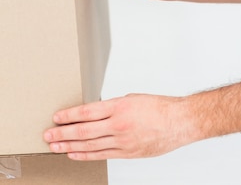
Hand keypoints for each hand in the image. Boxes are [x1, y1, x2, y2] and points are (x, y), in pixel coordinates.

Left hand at [44, 93, 194, 159]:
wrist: (179, 122)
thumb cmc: (160, 107)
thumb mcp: (133, 98)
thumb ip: (113, 106)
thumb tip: (97, 112)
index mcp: (119, 106)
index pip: (86, 112)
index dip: (69, 116)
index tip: (57, 117)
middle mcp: (118, 125)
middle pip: (83, 131)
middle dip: (63, 133)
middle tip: (49, 135)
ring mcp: (122, 141)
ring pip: (89, 145)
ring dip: (69, 146)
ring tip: (55, 146)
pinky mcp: (127, 153)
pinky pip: (101, 155)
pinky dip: (85, 155)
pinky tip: (75, 154)